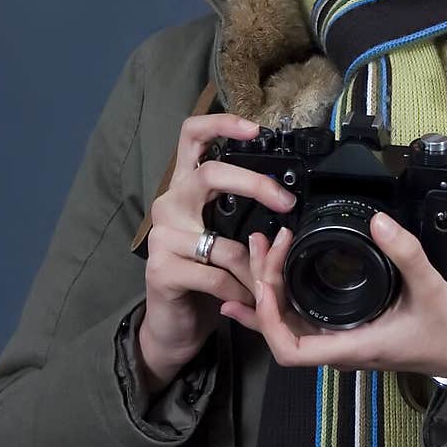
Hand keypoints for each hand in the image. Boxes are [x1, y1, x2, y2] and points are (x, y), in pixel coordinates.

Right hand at [137, 111, 298, 385]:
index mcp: (185, 188)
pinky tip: (245, 299)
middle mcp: (169, 204)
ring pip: (224, 243)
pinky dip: (239, 291)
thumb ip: (240, 211)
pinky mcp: (161, 269)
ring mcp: (161, 236)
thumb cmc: (204, 274)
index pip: (191, 137)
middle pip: (210, 175)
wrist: (174, 322)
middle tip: (285, 202)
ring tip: (264, 283)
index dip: (221, 124)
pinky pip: (216, 276)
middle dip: (254, 185)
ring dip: (253, 268)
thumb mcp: (223, 235)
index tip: (256, 129)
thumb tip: (284, 198)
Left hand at [218, 211, 446, 378]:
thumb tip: (378, 221)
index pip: (291, 349)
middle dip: (263, 289)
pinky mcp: (348, 330)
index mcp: (352, 346)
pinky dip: (282, 300)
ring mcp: (341, 341)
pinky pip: (303, 320)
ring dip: (269, 290)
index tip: (269, 282)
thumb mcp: (431, 287)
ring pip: (288, 324)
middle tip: (263, 244)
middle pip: (279, 331)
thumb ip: (405, 253)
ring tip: (260, 250)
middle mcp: (339, 349)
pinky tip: (268, 282)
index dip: (268, 319)